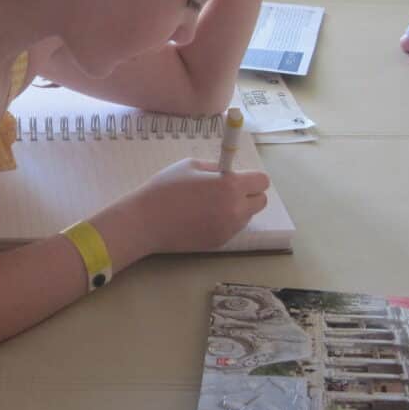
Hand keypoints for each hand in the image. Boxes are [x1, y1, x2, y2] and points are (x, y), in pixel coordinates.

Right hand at [127, 158, 269, 253]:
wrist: (146, 222)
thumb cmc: (165, 188)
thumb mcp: (191, 166)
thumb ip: (216, 168)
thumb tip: (229, 172)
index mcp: (230, 186)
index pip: (262, 181)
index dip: (252, 177)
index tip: (238, 177)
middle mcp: (235, 209)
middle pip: (260, 201)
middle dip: (248, 194)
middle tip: (226, 190)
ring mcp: (229, 229)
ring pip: (247, 216)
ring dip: (237, 208)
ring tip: (209, 205)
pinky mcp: (220, 243)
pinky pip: (232, 228)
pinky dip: (224, 221)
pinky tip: (201, 218)